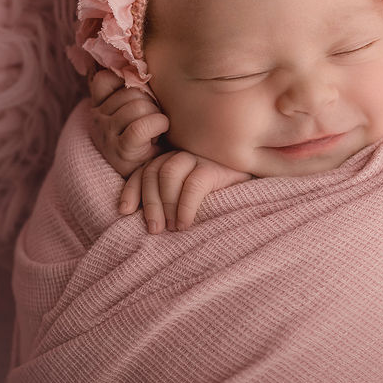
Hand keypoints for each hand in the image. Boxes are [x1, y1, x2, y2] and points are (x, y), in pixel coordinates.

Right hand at [88, 68, 169, 176]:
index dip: (125, 81)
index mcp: (99, 104)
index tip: (140, 93)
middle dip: (149, 100)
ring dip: (156, 113)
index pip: (104, 79)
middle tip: (154, 115)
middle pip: (129, 91)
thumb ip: (133, 86)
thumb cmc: (150, 134)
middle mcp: (97, 117)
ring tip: (157, 126)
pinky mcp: (121, 150)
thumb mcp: (136, 107)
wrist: (153, 172)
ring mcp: (107, 134)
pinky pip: (141, 126)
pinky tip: (161, 130)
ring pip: (137, 106)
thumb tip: (139, 56)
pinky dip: (158, 124)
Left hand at [119, 152, 252, 233]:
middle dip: (149, 203)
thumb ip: (170, 198)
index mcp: (173, 158)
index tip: (124, 212)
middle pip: (153, 171)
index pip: (144, 170)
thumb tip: (146, 221)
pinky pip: (193, 185)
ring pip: (168, 173)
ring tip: (172, 228)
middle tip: (155, 230)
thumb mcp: (190, 197)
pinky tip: (186, 224)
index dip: (132, 190)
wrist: (257, 188)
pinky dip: (185, 207)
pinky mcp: (216, 166)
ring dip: (166, 204)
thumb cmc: (220, 198)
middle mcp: (183, 153)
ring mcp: (200, 156)